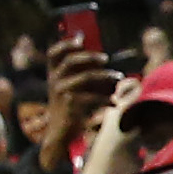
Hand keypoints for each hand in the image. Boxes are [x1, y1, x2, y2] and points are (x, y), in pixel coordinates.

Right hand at [29, 43, 115, 167]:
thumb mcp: (70, 90)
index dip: (65, 44)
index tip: (80, 39)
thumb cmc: (70, 110)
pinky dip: (107, 99)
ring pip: (87, 77)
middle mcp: (55, 81)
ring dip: (106, 76)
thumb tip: (99, 57)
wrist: (60, 134)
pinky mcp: (71, 103)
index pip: (53, 54)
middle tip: (106, 58)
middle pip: (72, 60)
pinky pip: (94, 96)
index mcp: (53, 75)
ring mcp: (62, 91)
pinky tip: (114, 103)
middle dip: (90, 56)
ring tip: (119, 78)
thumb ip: (79, 73)